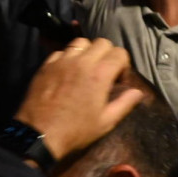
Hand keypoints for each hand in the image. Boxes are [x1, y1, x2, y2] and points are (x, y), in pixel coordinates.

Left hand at [13, 38, 143, 160]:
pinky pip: (61, 51)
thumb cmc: (76, 130)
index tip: (118, 80)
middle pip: (102, 42)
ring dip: (88, 52)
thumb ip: (124, 104)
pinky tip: (67, 72)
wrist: (39, 134)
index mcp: (100, 74)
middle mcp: (82, 61)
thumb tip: (138, 92)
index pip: (120, 53)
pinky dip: (68, 57)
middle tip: (104, 72)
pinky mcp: (47, 64)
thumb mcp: (105, 122)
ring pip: (81, 42)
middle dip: (108, 54)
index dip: (123, 65)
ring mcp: (62, 60)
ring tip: (85, 68)